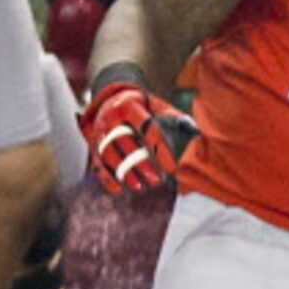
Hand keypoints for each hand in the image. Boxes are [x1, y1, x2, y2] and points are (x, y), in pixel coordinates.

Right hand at [80, 78, 187, 193]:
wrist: (111, 99)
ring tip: (139, 187)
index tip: (171, 167)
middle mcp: (110, 117)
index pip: (146, 128)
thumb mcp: (157, 106)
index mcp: (129, 105)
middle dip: (140, 163)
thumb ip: (173, 118)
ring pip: (109, 154)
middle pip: (125, 142)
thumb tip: (196, 134)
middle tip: (156, 180)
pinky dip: (105, 177)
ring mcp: (99, 131)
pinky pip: (95, 161)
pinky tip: (117, 189)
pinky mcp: (92, 143)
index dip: (160, 148)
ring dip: (124, 172)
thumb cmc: (142, 107)